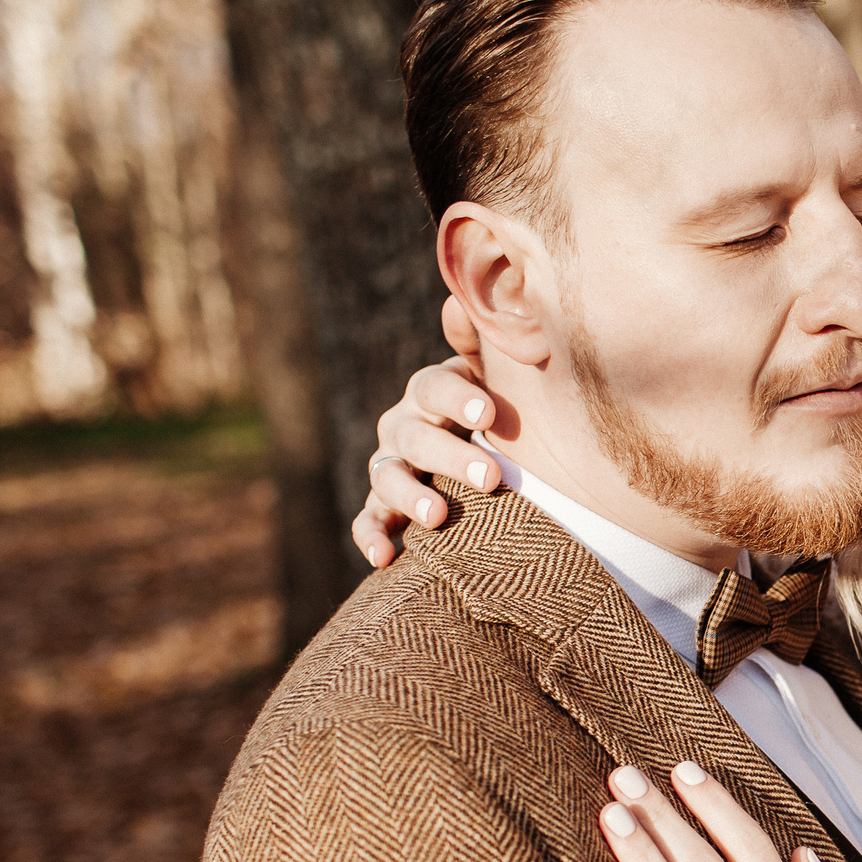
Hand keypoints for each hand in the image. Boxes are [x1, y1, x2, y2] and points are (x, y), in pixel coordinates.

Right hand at [351, 297, 509, 567]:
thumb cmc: (492, 411)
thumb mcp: (493, 377)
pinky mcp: (383, 509)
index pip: (434, 388)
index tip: (489, 415)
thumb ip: (480, 345)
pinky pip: (368, 522)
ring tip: (438, 518)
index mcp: (430, 393)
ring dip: (411, 497)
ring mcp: (389, 468)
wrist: (484, 456)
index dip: (458, 399)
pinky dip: (371, 539)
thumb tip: (459, 303)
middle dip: (450, 456)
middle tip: (491, 476)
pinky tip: (385, 558)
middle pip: (416, 437)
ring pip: (388, 479)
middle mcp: (403, 427)